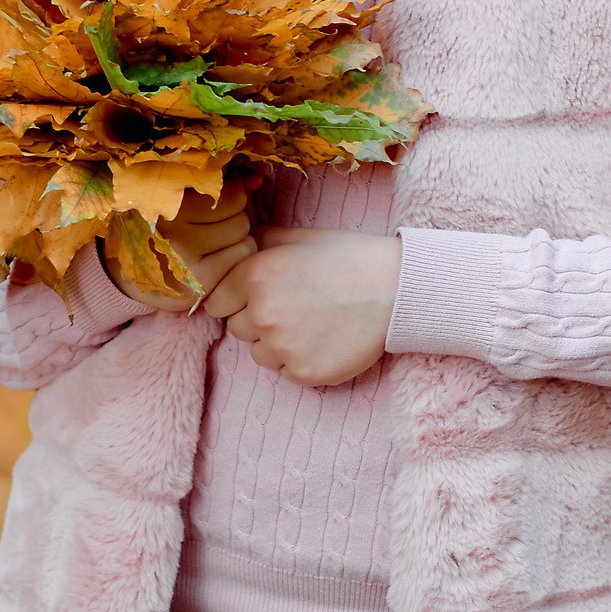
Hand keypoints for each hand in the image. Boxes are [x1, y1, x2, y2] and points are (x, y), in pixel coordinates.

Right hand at [140, 182, 256, 309]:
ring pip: (245, 238)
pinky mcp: (199, 283)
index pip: (232, 195)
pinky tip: (216, 257)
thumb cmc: (160, 225)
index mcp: (166, 202)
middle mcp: (174, 232)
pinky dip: (235, 256)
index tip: (216, 202)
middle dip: (234, 217)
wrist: (127, 272)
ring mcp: (187, 261)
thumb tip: (258, 180)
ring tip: (214, 240)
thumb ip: (220, 184)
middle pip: (240, 216)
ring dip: (237, 237)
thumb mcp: (180, 196)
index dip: (232, 195)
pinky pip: (241, 258)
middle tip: (213, 224)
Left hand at [197, 227, 400, 385]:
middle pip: (238, 329)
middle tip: (295, 307)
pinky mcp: (305, 373)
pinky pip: (286, 372)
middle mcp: (263, 313)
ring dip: (277, 344)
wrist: (395, 289)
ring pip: (260, 354)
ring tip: (312, 324)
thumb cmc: (347, 258)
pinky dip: (301, 361)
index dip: (237, 299)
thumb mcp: (297, 239)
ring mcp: (283, 347)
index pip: (216, 303)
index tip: (259, 296)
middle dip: (258, 321)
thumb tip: (231, 247)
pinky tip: (324, 340)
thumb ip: (257, 245)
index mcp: (255, 275)